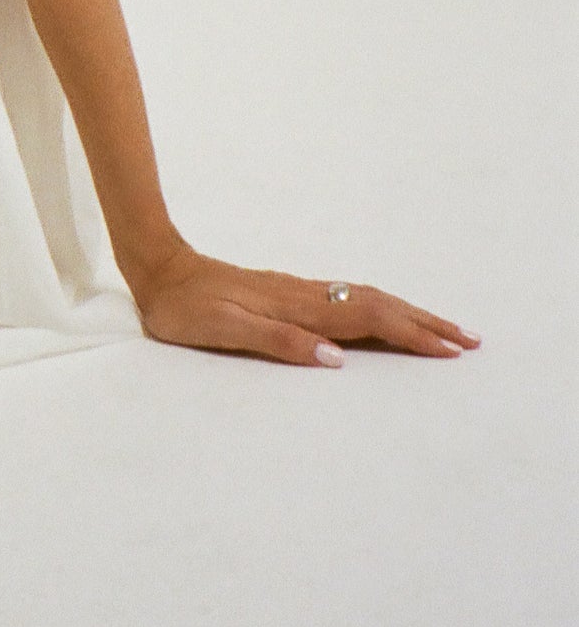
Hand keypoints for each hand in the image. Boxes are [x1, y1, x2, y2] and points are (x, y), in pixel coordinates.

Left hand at [131, 244, 480, 366]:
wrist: (157, 267)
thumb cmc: (183, 308)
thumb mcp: (222, 330)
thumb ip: (277, 341)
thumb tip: (336, 359)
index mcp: (294, 306)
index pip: (365, 319)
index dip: (410, 334)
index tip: (450, 350)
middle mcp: (302, 295)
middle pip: (376, 305)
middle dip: (424, 323)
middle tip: (470, 341)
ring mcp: (296, 291)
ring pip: (363, 299)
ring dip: (406, 313)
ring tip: (442, 329)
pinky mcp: (286, 292)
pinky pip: (345, 299)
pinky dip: (377, 309)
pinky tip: (384, 316)